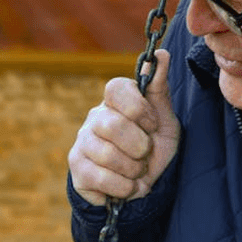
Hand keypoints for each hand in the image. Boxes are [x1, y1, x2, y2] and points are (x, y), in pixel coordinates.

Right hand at [68, 49, 178, 204]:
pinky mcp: (77, 168)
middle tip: (145, 154)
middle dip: (139, 146)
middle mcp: (94, 117)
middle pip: (113, 125)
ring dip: (133, 170)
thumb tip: (161, 54)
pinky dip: (124, 187)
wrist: (142, 186)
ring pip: (107, 155)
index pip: (115, 87)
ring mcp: (82, 142)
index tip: (152, 125)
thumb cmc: (152, 147)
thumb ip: (159, 88)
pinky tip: (128, 186)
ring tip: (137, 171)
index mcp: (115, 101)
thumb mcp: (164, 120)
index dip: (138, 109)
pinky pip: (100, 177)